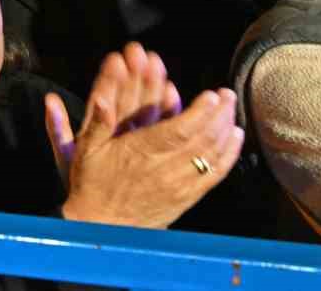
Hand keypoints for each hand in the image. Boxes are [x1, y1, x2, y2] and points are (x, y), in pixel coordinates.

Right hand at [51, 44, 239, 228]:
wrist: (102, 227)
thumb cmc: (92, 185)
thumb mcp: (86, 150)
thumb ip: (97, 122)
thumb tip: (100, 100)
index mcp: (139, 153)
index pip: (178, 131)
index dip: (199, 112)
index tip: (210, 95)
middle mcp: (164, 169)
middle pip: (202, 139)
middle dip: (219, 114)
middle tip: (227, 94)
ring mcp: (179, 185)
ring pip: (212, 155)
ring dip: (226, 129)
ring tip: (232, 109)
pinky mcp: (186, 198)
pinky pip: (215, 175)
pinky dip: (229, 155)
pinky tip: (234, 139)